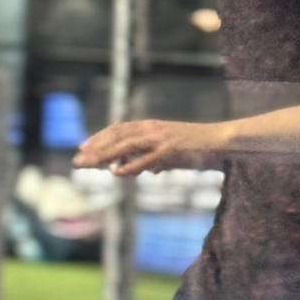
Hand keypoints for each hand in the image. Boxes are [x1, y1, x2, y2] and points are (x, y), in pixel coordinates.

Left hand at [73, 119, 228, 178]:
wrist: (223, 141)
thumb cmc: (199, 149)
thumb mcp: (172, 154)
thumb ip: (156, 159)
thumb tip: (145, 170)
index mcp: (152, 127)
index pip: (119, 129)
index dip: (99, 138)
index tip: (83, 148)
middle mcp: (153, 129)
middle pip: (117, 136)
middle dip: (95, 148)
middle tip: (77, 160)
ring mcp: (162, 138)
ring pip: (126, 145)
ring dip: (105, 155)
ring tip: (89, 165)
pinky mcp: (171, 150)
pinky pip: (145, 159)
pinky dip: (130, 165)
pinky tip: (116, 173)